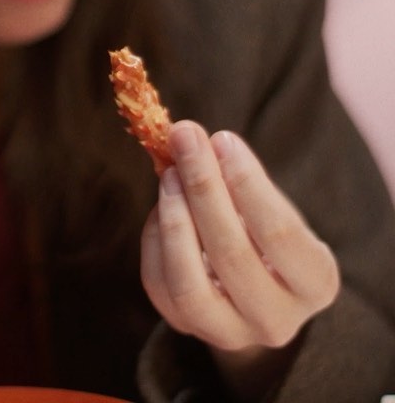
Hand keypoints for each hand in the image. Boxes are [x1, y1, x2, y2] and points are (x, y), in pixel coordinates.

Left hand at [140, 121, 339, 394]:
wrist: (254, 289)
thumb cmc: (265, 235)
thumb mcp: (271, 209)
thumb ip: (238, 179)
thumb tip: (190, 138)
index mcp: (315, 283)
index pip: (279, 232)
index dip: (247, 182)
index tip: (223, 139)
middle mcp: (276, 320)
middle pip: (231, 255)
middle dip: (203, 188)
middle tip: (184, 138)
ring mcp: (229, 332)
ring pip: (189, 284)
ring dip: (174, 219)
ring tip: (169, 172)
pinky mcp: (186, 327)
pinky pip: (160, 285)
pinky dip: (155, 238)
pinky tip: (163, 203)